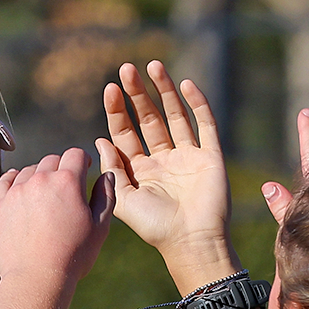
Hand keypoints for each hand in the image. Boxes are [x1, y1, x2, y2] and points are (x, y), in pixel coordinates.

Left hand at [0, 147, 114, 291]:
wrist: (36, 279)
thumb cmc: (72, 256)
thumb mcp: (100, 227)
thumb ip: (105, 195)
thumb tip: (106, 174)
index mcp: (67, 181)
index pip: (75, 154)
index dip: (82, 160)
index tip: (83, 170)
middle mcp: (39, 180)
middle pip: (51, 160)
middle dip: (61, 169)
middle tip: (64, 187)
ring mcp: (16, 192)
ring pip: (28, 171)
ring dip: (38, 176)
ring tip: (44, 195)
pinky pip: (4, 182)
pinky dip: (13, 180)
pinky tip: (19, 187)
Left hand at [96, 61, 227, 281]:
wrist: (190, 242)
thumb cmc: (154, 227)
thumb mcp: (123, 199)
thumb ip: (112, 169)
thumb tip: (98, 140)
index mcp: (140, 170)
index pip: (125, 133)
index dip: (117, 111)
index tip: (110, 88)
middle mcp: (163, 159)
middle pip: (148, 118)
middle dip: (137, 94)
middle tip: (126, 69)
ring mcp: (187, 156)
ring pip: (175, 115)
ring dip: (165, 90)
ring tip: (153, 66)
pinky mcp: (210, 155)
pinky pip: (204, 123)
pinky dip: (197, 103)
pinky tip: (186, 84)